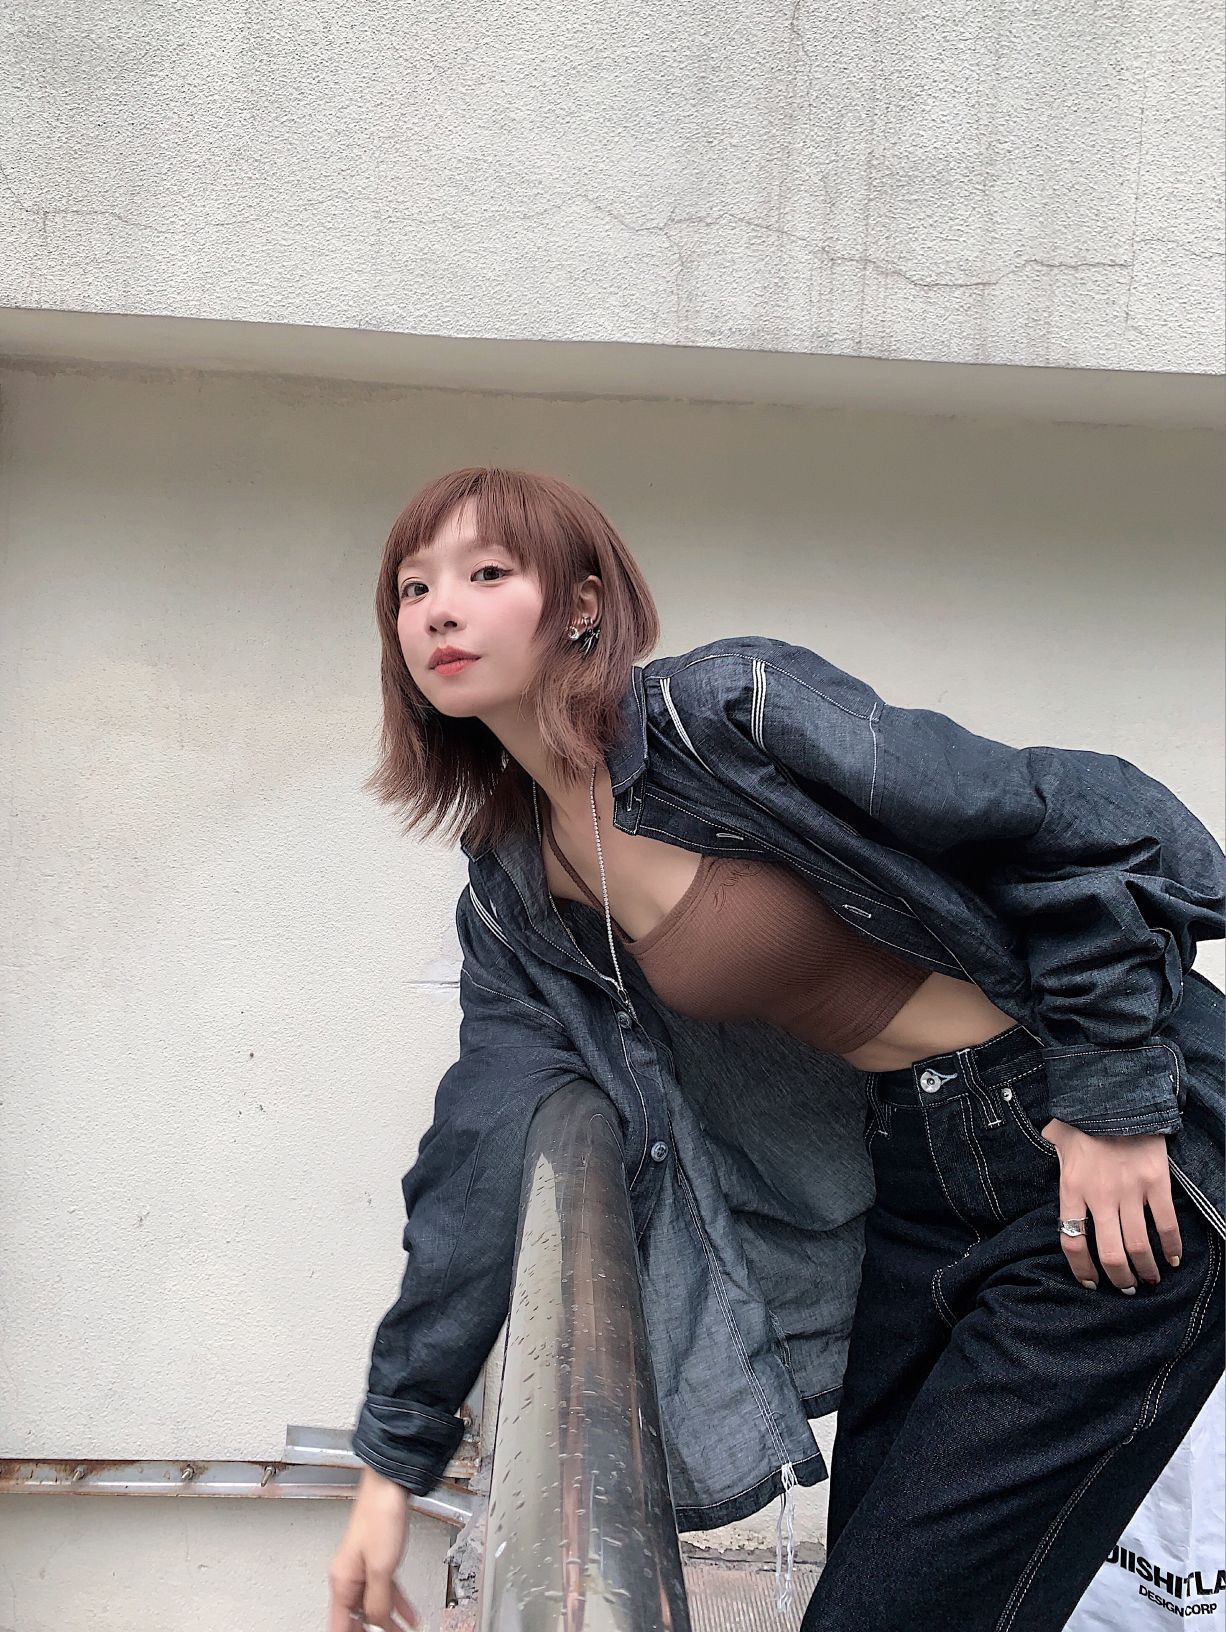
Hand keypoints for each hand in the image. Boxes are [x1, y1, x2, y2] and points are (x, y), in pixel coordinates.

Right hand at [328, 1466, 417, 1630]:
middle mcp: (349, 1575)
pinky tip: (407, 1613)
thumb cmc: (380, 1515)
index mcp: (342, 1580)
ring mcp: (363, 1567)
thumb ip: (378, 1600)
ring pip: (373, 1603)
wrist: (389, 1484)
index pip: (340, 1625)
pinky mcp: (378, 1558)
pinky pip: (385, 1588)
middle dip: (370, 1631)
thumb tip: (378, 1622)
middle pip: (356, 1617)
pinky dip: (396, 1603)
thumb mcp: (381, 1567)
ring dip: (388, 1621)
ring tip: (402, 1631)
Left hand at [1041, 1119, 1181, 1293]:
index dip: (1082, 1270)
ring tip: (1150, 1278)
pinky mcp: (1156, 1184)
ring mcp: (1130, 1191)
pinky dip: (1171, 1247)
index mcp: (1071, 1188)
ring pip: (1138, 1246)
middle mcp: (1099, 1195)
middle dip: (1120, 1278)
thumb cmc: (1083, 1117)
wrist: (1117, 1094)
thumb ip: (1050, 1155)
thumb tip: (1043, 1154)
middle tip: (1126, 1287)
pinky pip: (1165, 1224)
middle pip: (1110, 1254)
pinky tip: (1172, 1258)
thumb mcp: (1055, 1137)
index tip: (1091, 1283)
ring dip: (1146, 1270)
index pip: (1071, 1241)